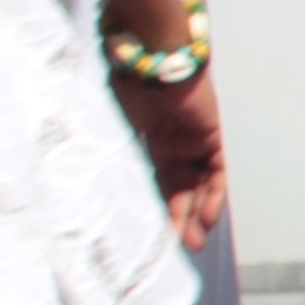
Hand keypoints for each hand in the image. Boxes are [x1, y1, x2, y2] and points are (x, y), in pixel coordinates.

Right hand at [111, 65, 227, 248]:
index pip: (160, 183)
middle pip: (182, 189)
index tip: (157, 237)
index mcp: (151, 142)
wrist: (151, 56)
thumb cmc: (127, 85)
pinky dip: (214, 194)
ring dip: (198, 214)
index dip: (160, 209)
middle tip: (181, 249)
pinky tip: (208, 215)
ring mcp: (195, 140)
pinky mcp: (213, 135)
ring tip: (194, 241)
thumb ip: (116, 152)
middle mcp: (176, 144)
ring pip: (201, 185)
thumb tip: (88, 184)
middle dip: (181, 220)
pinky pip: (216, 171)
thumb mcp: (116, 125)